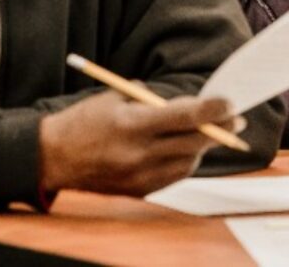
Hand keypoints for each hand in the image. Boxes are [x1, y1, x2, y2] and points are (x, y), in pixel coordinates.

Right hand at [39, 90, 236, 195]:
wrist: (51, 158)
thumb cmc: (84, 121)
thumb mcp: (114, 98)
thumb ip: (150, 100)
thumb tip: (185, 102)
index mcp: (133, 124)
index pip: (186, 118)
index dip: (213, 110)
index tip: (231, 103)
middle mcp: (138, 152)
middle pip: (194, 142)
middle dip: (221, 130)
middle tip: (236, 119)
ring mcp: (139, 175)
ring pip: (188, 162)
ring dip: (204, 146)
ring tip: (211, 133)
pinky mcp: (138, 191)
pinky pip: (174, 176)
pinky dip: (186, 162)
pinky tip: (188, 151)